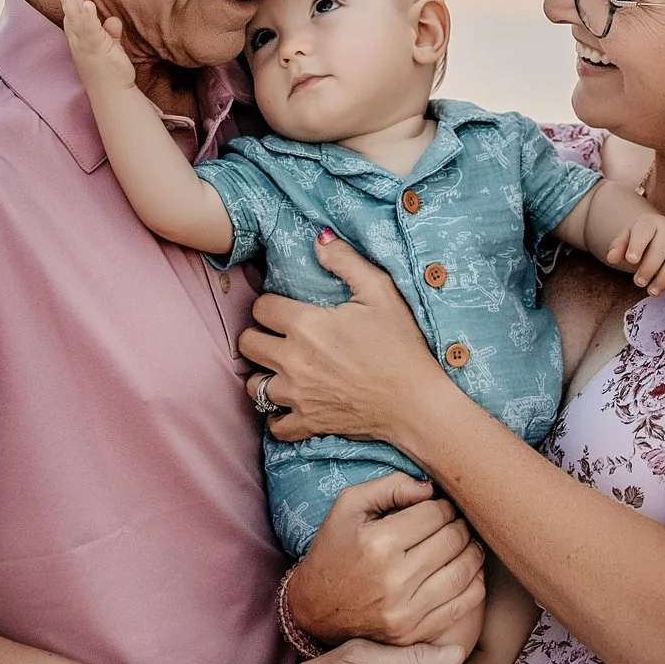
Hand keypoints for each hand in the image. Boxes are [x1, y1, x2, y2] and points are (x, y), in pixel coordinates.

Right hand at [55, 0, 136, 93]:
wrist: (112, 94)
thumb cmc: (110, 72)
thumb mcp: (111, 48)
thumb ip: (111, 33)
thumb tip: (113, 20)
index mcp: (80, 40)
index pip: (73, 17)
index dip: (72, 0)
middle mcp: (78, 41)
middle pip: (70, 13)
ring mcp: (85, 44)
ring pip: (75, 18)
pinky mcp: (94, 48)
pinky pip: (89, 29)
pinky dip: (87, 16)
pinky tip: (87, 3)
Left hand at [240, 233, 454, 449]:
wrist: (417, 401)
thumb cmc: (401, 344)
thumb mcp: (380, 292)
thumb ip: (345, 261)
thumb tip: (319, 238)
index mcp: (306, 325)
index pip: (261, 308)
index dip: (270, 304)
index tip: (284, 308)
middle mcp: (293, 360)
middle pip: (248, 344)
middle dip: (258, 335)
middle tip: (277, 334)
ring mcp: (298, 395)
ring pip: (253, 385)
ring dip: (263, 374)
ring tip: (280, 367)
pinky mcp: (308, 422)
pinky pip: (274, 425)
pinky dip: (276, 416)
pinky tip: (289, 403)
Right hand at [287, 473, 485, 645]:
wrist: (315, 607)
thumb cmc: (334, 549)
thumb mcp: (348, 506)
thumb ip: (389, 486)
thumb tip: (431, 489)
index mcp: (378, 544)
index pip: (434, 514)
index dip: (442, 506)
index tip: (437, 508)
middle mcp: (394, 580)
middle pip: (452, 541)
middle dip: (459, 526)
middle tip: (454, 524)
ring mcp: (406, 612)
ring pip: (463, 572)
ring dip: (472, 551)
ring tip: (465, 543)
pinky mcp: (414, 633)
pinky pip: (463, 606)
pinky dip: (475, 584)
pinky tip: (469, 571)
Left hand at [605, 210, 664, 296]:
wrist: (661, 233)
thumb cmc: (641, 239)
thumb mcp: (627, 239)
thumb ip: (618, 247)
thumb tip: (611, 258)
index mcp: (651, 223)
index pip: (644, 232)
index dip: (638, 245)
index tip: (631, 260)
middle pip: (661, 249)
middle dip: (649, 268)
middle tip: (638, 282)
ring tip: (652, 292)